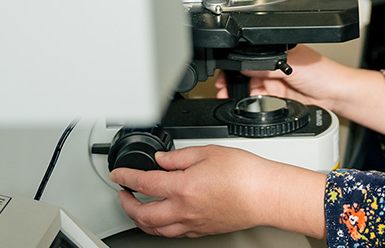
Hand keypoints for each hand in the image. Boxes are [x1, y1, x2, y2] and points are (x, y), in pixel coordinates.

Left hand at [110, 145, 324, 238]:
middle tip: (123, 194)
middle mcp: (183, 210)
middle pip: (143, 214)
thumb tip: (162, 159)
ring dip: (140, 220)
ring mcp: (192, 223)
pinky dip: (160, 228)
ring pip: (156, 230)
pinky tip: (163, 220)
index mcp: (182, 188)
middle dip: (127, 204)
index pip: (143, 184)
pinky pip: (173, 234)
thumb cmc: (244, 173)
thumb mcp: (208, 152)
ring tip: (137, 209)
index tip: (118, 175)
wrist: (265, 194)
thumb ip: (179, 156)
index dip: (126, 177)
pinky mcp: (202, 230)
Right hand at [215, 45, 384, 133]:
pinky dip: (250, 102)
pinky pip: (259, 100)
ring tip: (228, 95)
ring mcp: (276, 82)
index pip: (250, 56)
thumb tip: (244, 65)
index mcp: (277, 51)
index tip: (224, 72)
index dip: (236, 64)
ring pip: (250, 87)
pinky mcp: (278, 98)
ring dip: (239, 92)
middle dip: (233, 80)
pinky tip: (244, 102)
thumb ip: (265, 66)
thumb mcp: (289, 64)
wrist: (336, 95)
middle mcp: (275, 66)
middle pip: (246, 73)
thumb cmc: (323, 72)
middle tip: (222, 87)